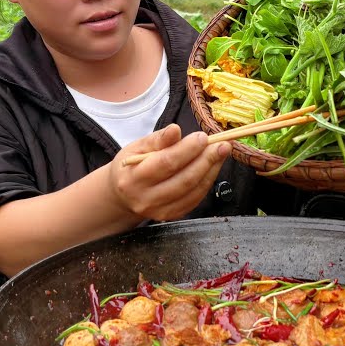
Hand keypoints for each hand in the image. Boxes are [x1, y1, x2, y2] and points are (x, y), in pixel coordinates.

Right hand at [109, 125, 230, 221]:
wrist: (122, 196)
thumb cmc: (131, 167)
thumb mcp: (137, 147)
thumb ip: (158, 139)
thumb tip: (176, 129)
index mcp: (134, 178)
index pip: (166, 163)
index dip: (187, 150)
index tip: (202, 137)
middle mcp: (146, 199)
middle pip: (184, 180)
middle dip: (206, 160)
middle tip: (222, 145)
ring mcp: (160, 211)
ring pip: (193, 190)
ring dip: (212, 170)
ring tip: (222, 153)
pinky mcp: (172, 216)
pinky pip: (195, 199)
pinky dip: (208, 181)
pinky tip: (213, 167)